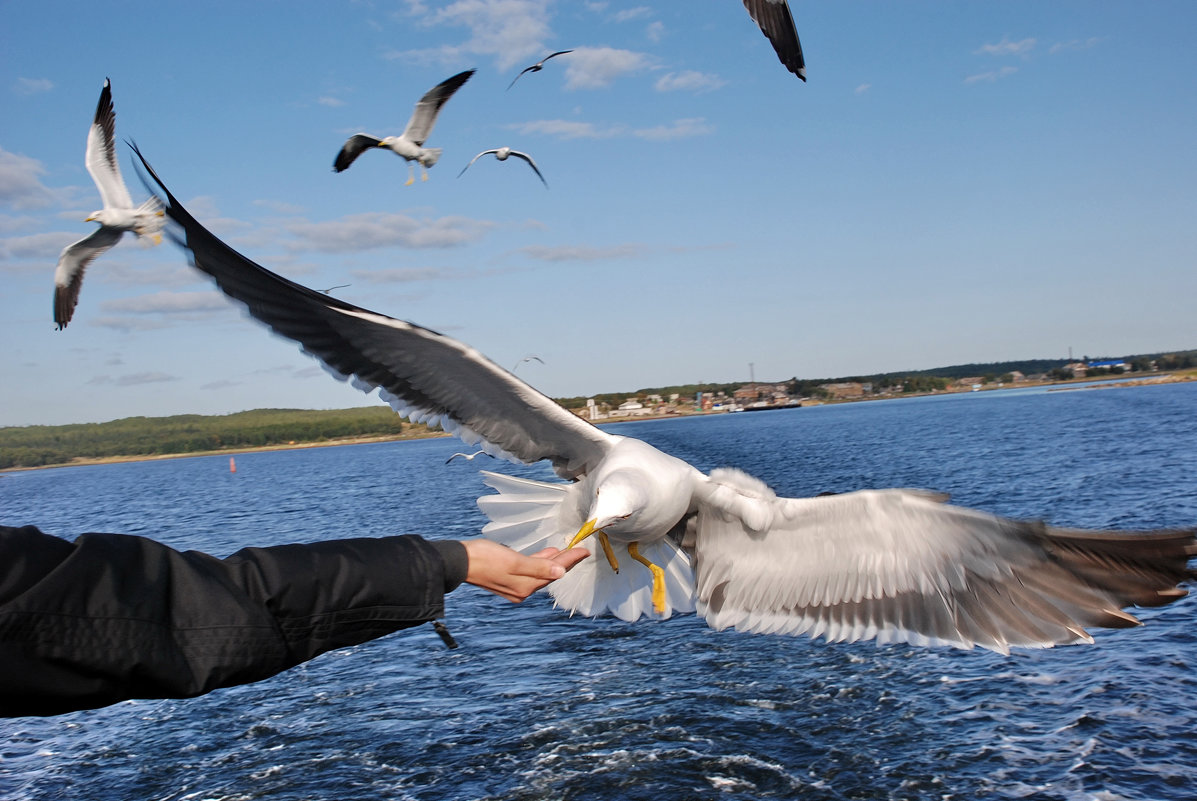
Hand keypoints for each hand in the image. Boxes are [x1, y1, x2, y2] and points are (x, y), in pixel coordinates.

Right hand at [461, 539, 589, 602]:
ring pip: (540, 572)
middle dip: (565, 561)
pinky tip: (544, 555)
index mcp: (525, 586)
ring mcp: (514, 586)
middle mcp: (522, 589)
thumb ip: (538, 566)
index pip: (554, 571)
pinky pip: (530, 571)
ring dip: (553, 561)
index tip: (584, 550)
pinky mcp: (506, 579)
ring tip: (565, 550)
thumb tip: (560, 573)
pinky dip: (539, 562)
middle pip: (549, 573)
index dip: (571, 559)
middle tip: (579, 549)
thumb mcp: (514, 561)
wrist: (459, 562)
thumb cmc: (485, 559)